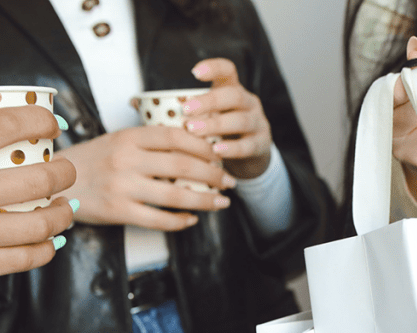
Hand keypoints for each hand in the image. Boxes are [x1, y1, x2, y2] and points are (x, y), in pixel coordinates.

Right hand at [0, 106, 76, 273]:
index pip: (7, 125)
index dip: (38, 120)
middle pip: (37, 180)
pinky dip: (44, 249)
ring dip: (61, 214)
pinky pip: (23, 258)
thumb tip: (22, 105)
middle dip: (63, 173)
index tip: (50, 123)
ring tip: (63, 205)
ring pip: (38, 224)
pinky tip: (51, 239)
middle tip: (65, 170)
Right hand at [54, 125, 234, 230]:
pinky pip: (159, 220)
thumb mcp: (119, 140)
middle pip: (183, 167)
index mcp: (129, 137)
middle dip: (214, 175)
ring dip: (205, 201)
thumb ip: (151, 141)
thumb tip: (197, 143)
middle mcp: (126, 160)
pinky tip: (192, 219)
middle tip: (230, 181)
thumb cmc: (96, 160)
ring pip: (175, 196)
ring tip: (222, 202)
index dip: (204, 146)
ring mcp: (122, 186)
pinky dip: (180, 221)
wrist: (56, 182)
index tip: (221, 155)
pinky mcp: (118, 211)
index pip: (176, 137)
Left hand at [185, 58, 272, 178]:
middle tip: (185, 110)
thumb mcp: (204, 116)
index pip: (227, 70)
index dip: (213, 68)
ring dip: (216, 125)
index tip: (194, 72)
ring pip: (240, 120)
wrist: (249, 160)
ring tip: (194, 131)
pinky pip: (248, 145)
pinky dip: (231, 148)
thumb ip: (178, 109)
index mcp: (232, 90)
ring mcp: (258, 123)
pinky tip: (215, 151)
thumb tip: (136, 102)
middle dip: (209, 101)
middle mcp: (248, 103)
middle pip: (233, 95)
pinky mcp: (262, 145)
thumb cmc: (218, 133)